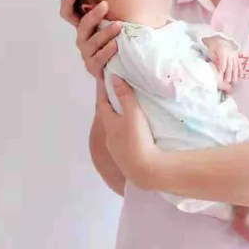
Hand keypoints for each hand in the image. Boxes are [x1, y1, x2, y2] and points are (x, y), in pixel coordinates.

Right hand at [60, 0, 121, 79]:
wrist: (122, 68)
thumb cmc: (119, 41)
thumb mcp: (115, 23)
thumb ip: (111, 12)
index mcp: (85, 26)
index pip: (69, 15)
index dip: (67, 5)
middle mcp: (83, 39)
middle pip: (82, 26)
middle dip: (93, 15)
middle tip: (105, 5)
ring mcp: (87, 53)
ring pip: (92, 42)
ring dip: (105, 32)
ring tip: (118, 25)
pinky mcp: (93, 67)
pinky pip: (98, 58)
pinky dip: (107, 51)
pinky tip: (115, 45)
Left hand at [96, 75, 159, 189]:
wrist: (145, 170)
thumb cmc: (138, 139)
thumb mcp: (133, 113)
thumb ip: (125, 95)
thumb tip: (114, 77)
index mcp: (109, 124)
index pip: (103, 104)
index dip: (103, 92)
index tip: (103, 80)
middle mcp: (110, 137)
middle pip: (108, 117)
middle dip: (112, 106)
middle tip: (117, 94)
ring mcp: (117, 149)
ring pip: (116, 130)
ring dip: (120, 121)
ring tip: (128, 113)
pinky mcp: (126, 158)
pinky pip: (124, 141)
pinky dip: (126, 132)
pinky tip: (134, 134)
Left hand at [203, 37, 239, 88]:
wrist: (219, 40)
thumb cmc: (213, 47)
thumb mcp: (211, 51)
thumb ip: (214, 58)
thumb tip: (217, 66)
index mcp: (223, 52)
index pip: (223, 62)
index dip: (222, 68)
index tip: (221, 75)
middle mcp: (230, 54)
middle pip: (230, 65)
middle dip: (229, 74)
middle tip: (228, 81)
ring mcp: (234, 55)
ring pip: (235, 65)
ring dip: (235, 74)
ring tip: (234, 81)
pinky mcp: (237, 56)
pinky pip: (239, 64)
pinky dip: (240, 70)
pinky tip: (241, 76)